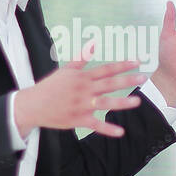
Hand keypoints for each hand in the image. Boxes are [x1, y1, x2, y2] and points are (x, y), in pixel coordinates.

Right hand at [14, 43, 144, 137]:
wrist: (33, 105)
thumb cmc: (51, 87)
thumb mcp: (65, 70)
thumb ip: (82, 58)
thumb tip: (93, 44)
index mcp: (81, 77)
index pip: (105, 69)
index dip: (121, 65)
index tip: (137, 62)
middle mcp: (83, 90)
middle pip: (108, 84)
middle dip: (127, 81)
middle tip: (143, 78)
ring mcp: (82, 105)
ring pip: (104, 103)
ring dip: (121, 103)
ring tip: (137, 101)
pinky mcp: (79, 120)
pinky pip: (95, 125)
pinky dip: (107, 129)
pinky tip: (121, 132)